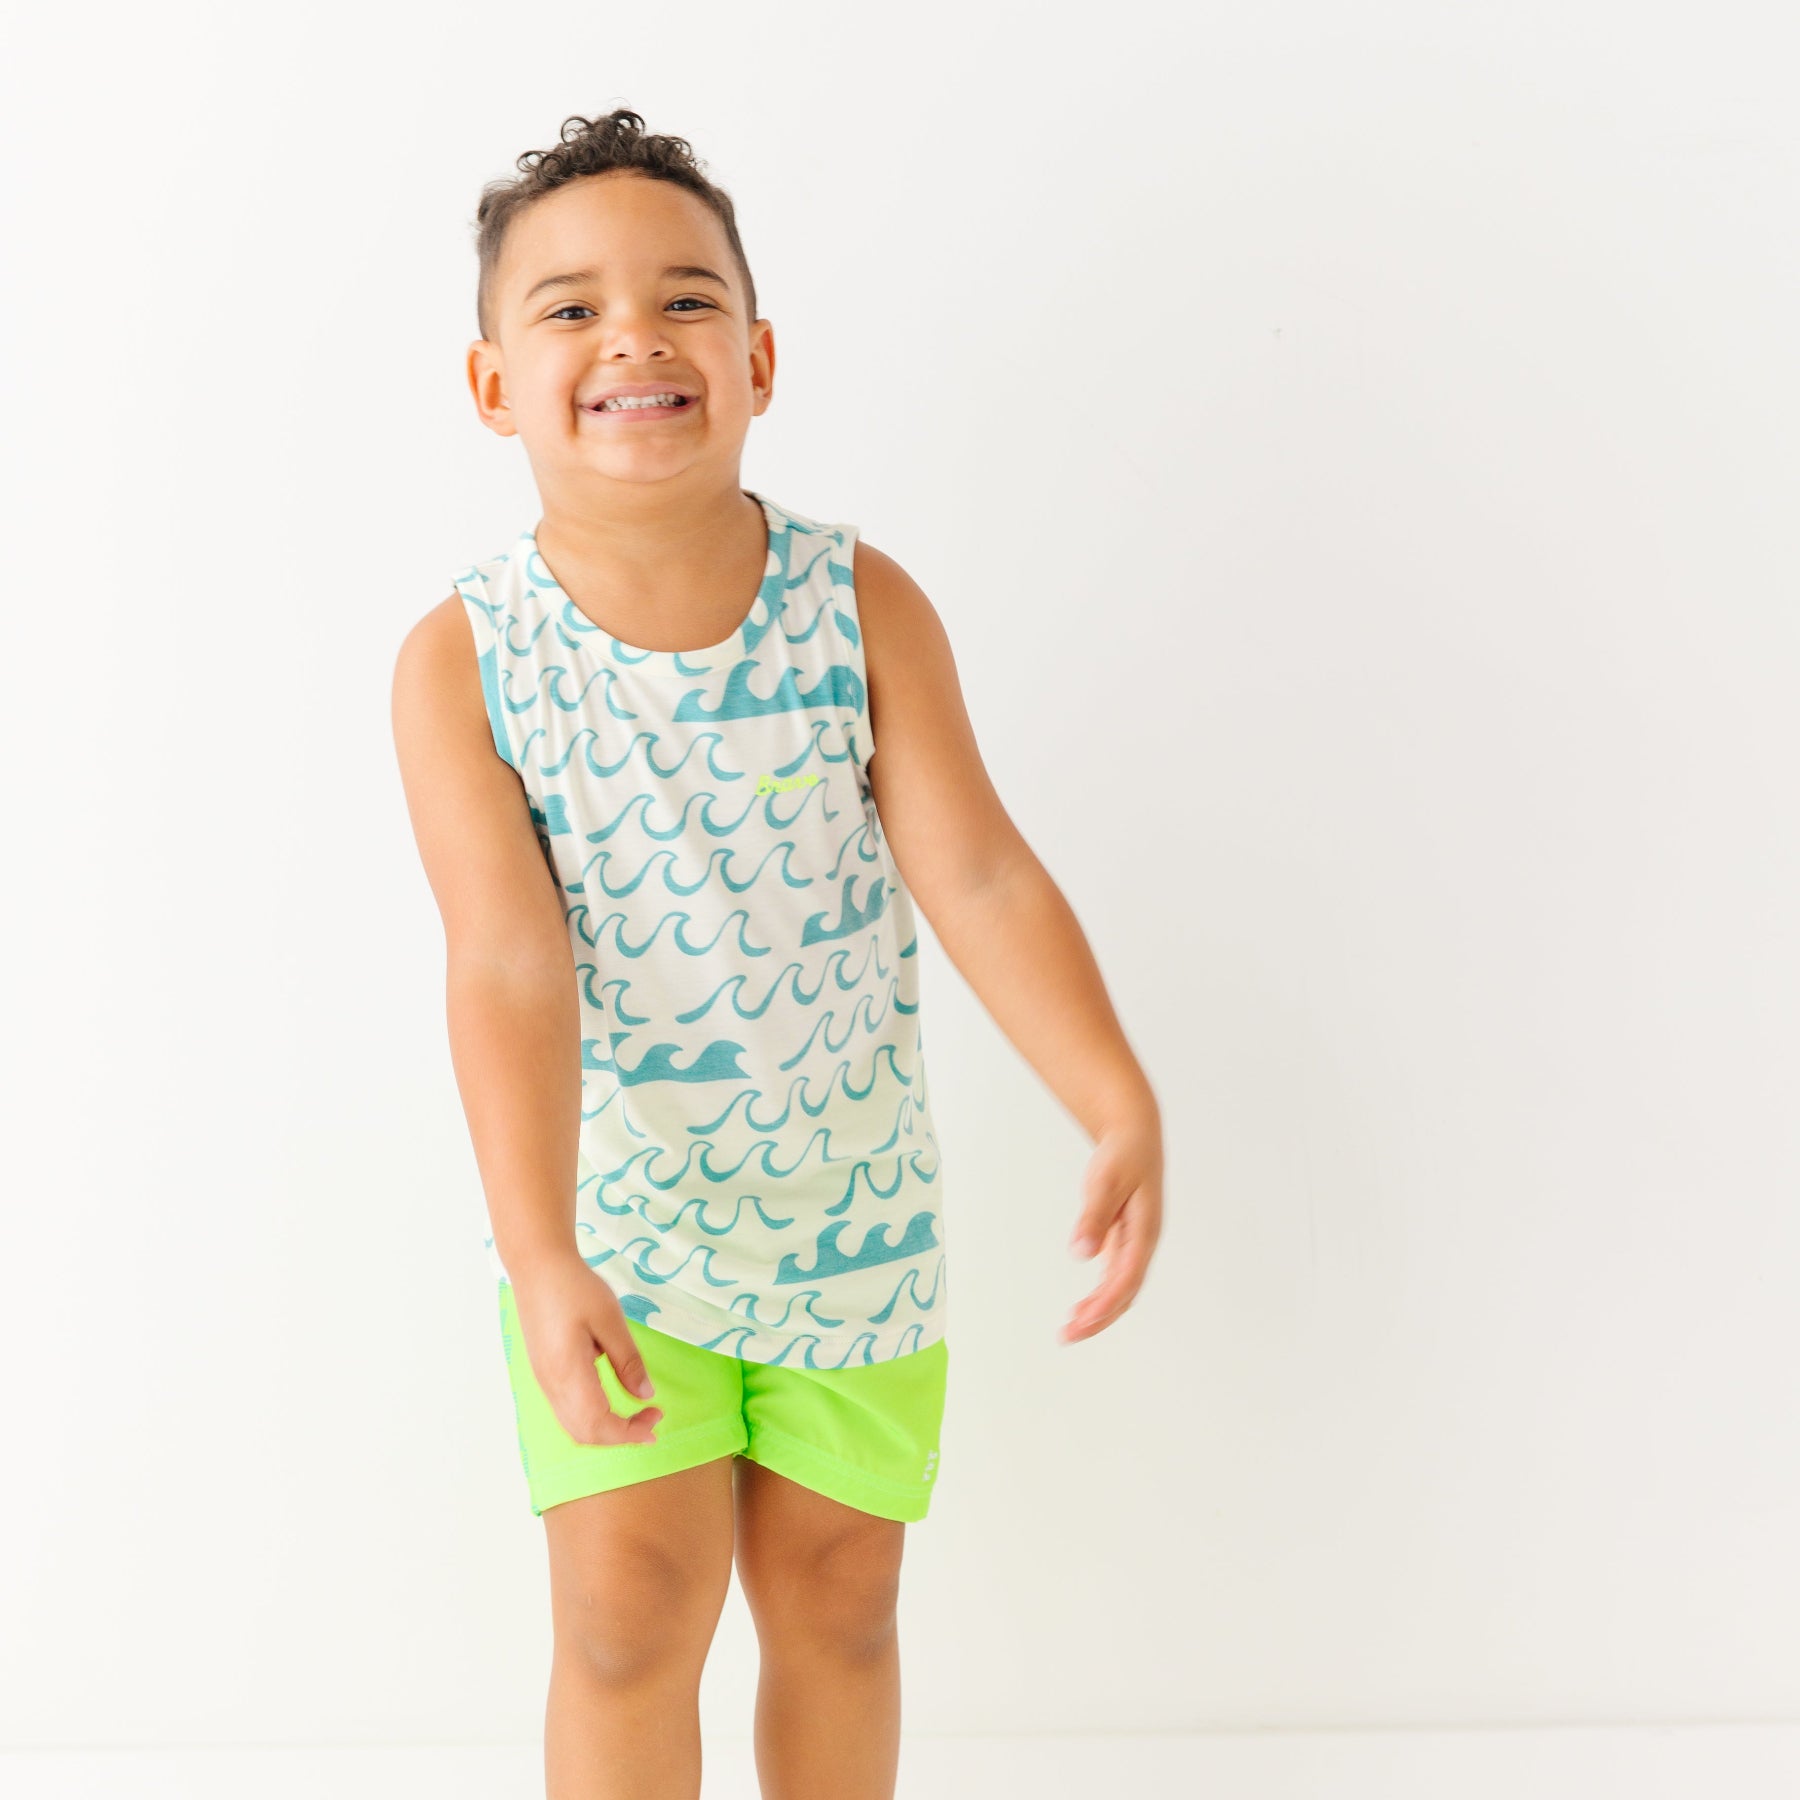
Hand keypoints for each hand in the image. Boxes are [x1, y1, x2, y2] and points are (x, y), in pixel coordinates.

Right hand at [509, 1251, 664, 1443]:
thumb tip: (645, 1396)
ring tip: (637, 1413)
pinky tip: (612, 1399)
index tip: (657, 1421)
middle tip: (652, 1417)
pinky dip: (593, 1417)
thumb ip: (628, 1361)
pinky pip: (567, 1410)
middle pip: (584, 1433)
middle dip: (621, 1435)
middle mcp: (551, 1385)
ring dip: (606, 1428)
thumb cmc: (574, 1287)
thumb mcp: (610, 1319)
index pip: (598, 1424)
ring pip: (573, 1425)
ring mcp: (544, 1380)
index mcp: (567, 1373)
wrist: (537, 1266)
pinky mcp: (544, 1372)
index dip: (629, 1433)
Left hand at [1062, 1110, 1162, 1343]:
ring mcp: (1135, 1242)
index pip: (1127, 1279)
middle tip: (1067, 1336)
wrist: (1135, 1132)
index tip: (1080, 1322)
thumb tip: (1081, 1254)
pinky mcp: (1124, 1238)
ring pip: (1120, 1287)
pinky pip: (1114, 1275)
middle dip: (1099, 1317)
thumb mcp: (1106, 1181)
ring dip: (1099, 1309)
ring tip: (1070, 1328)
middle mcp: (1143, 1242)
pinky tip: (1083, 1306)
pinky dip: (1100, 1293)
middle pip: (1125, 1292)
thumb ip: (1094, 1217)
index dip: (1105, 1305)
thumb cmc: (1123, 1154)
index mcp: (1146, 1231)